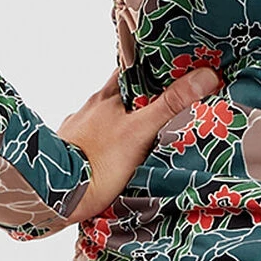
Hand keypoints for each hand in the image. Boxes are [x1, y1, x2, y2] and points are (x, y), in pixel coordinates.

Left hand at [58, 67, 220, 223]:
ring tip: (139, 129)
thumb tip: (205, 75)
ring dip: (119, 118)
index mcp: (108, 96)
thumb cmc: (99, 163)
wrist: (55, 195)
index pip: (131, 68)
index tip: (170, 65)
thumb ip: (171, 105)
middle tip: (161, 99)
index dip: (150, 65)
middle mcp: (91, 107)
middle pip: (118, 91)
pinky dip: (101, 140)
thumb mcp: (141, 132)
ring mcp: (78, 128)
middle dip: (137, 93)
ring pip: (103, 115)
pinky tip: (110, 151)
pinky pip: (89, 138)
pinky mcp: (69, 149)